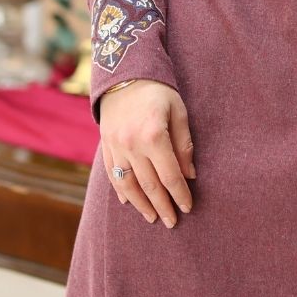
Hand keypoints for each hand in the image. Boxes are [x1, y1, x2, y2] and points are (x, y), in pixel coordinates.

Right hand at [99, 79, 196, 227]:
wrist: (125, 74)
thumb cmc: (158, 91)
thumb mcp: (179, 111)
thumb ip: (184, 144)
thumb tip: (190, 175)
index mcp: (153, 136)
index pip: (170, 175)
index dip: (180, 194)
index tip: (188, 207)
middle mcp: (132, 144)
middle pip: (149, 185)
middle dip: (162, 205)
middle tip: (172, 222)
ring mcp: (115, 146)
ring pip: (128, 184)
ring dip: (140, 204)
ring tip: (152, 217)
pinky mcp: (105, 145)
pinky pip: (112, 173)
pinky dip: (121, 190)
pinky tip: (129, 202)